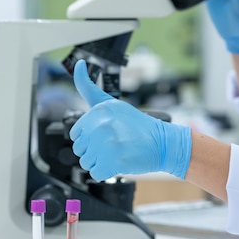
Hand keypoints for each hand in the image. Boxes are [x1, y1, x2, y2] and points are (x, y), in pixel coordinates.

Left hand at [69, 60, 191, 180]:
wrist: (163, 143)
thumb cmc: (138, 125)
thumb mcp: (113, 103)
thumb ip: (89, 88)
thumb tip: (78, 65)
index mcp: (99, 110)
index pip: (76, 133)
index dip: (89, 137)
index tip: (104, 135)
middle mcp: (101, 124)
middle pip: (80, 149)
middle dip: (94, 150)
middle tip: (112, 145)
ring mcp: (106, 143)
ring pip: (86, 162)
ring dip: (100, 161)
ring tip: (116, 152)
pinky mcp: (113, 160)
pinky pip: (96, 173)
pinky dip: (106, 172)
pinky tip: (118, 162)